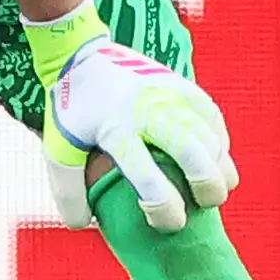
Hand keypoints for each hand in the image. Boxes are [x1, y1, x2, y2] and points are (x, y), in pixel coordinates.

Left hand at [27, 11, 237, 232]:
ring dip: (221, 166)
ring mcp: (167, 94)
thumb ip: (68, 191)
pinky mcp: (180, 83)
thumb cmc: (71, 111)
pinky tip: (217, 158)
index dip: (165, 209)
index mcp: (115, 131)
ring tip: (218, 188)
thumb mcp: (58, 150)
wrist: (80, 55)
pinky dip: (220, 140)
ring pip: (209, 134)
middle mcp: (146, 111)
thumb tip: (83, 225)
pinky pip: (211, 115)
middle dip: (207, 185)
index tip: (170, 222)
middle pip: (192, 152)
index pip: (148, 178)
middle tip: (207, 203)